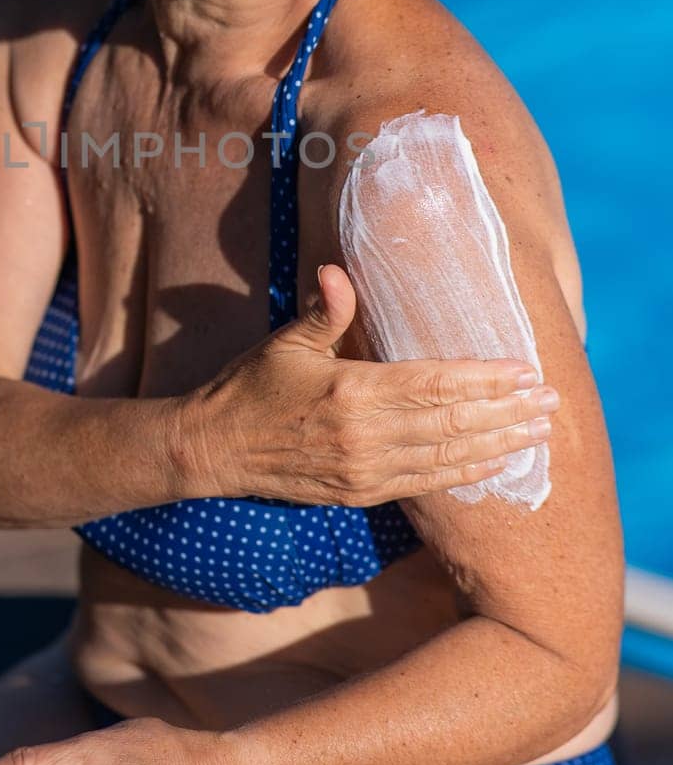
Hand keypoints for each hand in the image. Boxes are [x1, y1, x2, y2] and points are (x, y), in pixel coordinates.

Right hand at [189, 264, 558, 506]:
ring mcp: (364, 471)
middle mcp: (363, 437)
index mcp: (349, 392)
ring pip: (446, 459)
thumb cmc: (251, 386)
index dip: (482, 380)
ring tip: (538, 433)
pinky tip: (495, 463)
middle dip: (506, 413)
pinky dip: (465, 475)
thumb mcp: (285, 343)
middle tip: (550, 401)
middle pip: (451, 424)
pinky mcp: (361, 493)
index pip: (432, 385)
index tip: (524, 371)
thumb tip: (339, 272)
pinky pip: (425, 485)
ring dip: (497, 445)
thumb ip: (323, 312)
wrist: (215, 449)